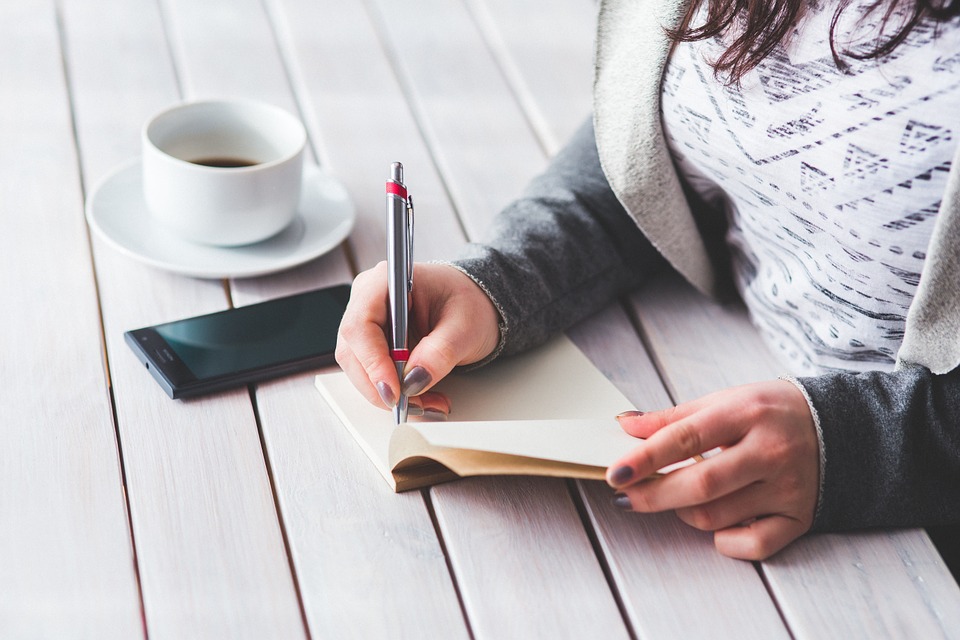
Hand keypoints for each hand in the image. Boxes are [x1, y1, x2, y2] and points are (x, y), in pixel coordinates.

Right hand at [336, 262, 500, 413]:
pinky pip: (372, 375)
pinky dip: (395, 392)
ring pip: (360, 369)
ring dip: (390, 394)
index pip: (361, 325)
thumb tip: (414, 379)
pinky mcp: (373, 345)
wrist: (474, 306)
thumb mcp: (465, 327)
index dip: (372, 362)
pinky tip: (421, 398)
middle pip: (354, 352)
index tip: (393, 390)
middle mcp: (368, 301)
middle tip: (415, 405)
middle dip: (382, 386)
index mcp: (386, 281)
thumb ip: (440, 352)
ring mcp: (368, 324)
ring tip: (428, 403)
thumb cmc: (468, 303)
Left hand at [606, 380, 818, 559]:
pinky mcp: (800, 517)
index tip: (615, 473)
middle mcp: (770, 451)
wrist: (842, 427)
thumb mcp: (725, 400)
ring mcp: (787, 488)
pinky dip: (725, 541)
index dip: (645, 458)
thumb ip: (674, 417)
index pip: (685, 438)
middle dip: (654, 495)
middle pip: (700, 485)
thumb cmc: (771, 412)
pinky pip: (754, 545)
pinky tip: (715, 525)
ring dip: (683, 513)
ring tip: (677, 498)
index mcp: (747, 413)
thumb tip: (626, 426)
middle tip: (626, 497)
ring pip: (717, 516)